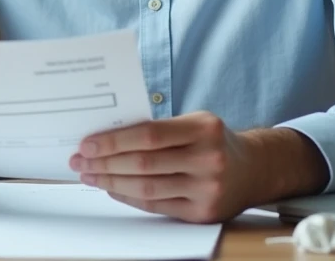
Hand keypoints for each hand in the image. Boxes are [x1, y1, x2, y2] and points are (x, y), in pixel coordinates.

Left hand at [69, 112, 327, 222]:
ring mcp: (208, 189)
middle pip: (144, 164)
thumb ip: (158, 128)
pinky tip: (112, 187)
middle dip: (105, 162)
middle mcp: (209, 159)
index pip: (149, 135)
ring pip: (147, 188)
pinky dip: (129, 197)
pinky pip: (156, 206)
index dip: (114, 141)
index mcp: (204, 128)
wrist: (254, 169)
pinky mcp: (203, 213)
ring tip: (90, 175)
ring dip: (111, 181)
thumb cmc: (213, 140)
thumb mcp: (194, 121)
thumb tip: (108, 136)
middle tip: (80, 161)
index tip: (87, 143)